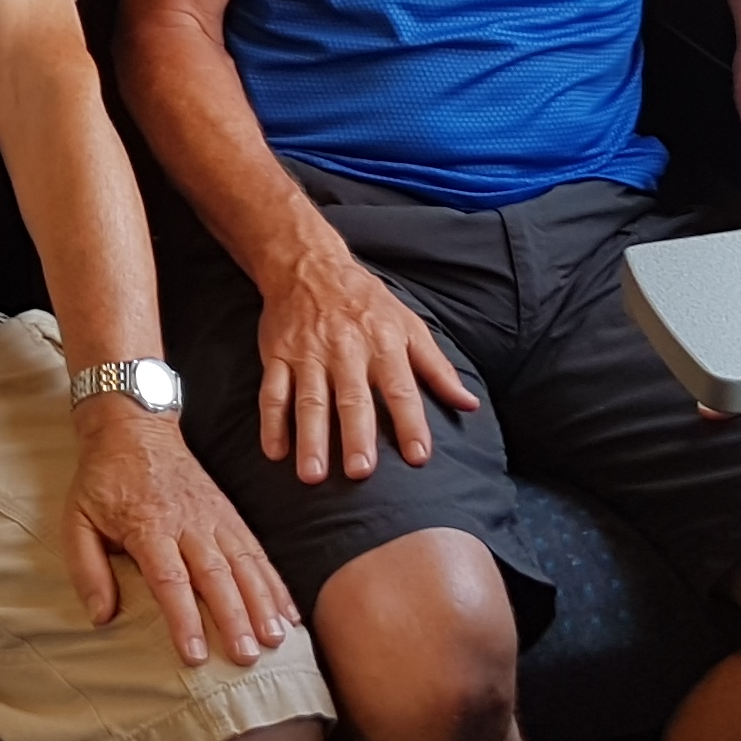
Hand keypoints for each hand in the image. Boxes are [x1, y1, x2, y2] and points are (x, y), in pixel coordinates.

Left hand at [62, 402, 295, 669]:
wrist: (134, 426)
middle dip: (235, 617)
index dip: (184, 618)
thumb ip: (87, 569)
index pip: (170, 579)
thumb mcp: (76, 519)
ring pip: (244, 563)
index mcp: (148, 525)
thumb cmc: (102, 479)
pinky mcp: (229, 513)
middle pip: (216, 575)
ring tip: (277, 638)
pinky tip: (289, 610)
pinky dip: (275, 582)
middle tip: (248, 656)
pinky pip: (256, 550)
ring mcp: (214, 516)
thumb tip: (101, 616)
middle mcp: (188, 522)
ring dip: (263, 602)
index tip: (195, 654)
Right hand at [254, 240, 475, 481]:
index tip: (418, 457)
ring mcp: (308, 354)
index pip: (401, 389)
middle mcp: (346, 351)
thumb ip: (438, 369)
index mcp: (383, 345)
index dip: (411, 423)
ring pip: (309, 400)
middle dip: (356, 435)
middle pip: (352, 398)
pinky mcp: (278, 356)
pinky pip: (273, 392)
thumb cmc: (366, 303)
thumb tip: (469, 404)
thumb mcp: (409, 327)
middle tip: (360, 472)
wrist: (309, 265)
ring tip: (313, 475)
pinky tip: (275, 453)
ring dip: (311, 438)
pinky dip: (271, 423)